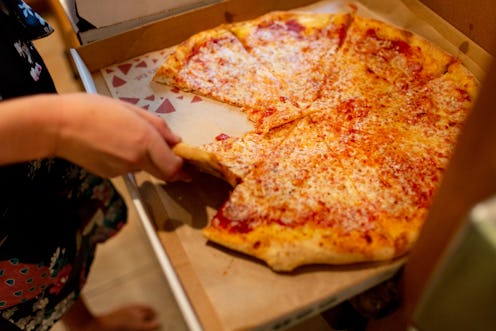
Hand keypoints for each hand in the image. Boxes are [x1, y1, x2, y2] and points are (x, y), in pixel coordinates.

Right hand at [53, 93, 186, 180]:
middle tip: (174, 161)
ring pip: (144, 167)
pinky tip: (112, 144)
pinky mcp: (109, 175)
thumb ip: (158, 127)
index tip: (188, 166)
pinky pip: (127, 168)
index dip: (183, 168)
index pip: (173, 166)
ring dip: (144, 157)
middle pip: (163, 173)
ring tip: (125, 137)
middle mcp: (136, 160)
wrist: (58, 125)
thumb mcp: (131, 109)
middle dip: (171, 168)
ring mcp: (122, 170)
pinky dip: (127, 159)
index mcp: (145, 141)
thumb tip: (175, 141)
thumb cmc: (93, 109)